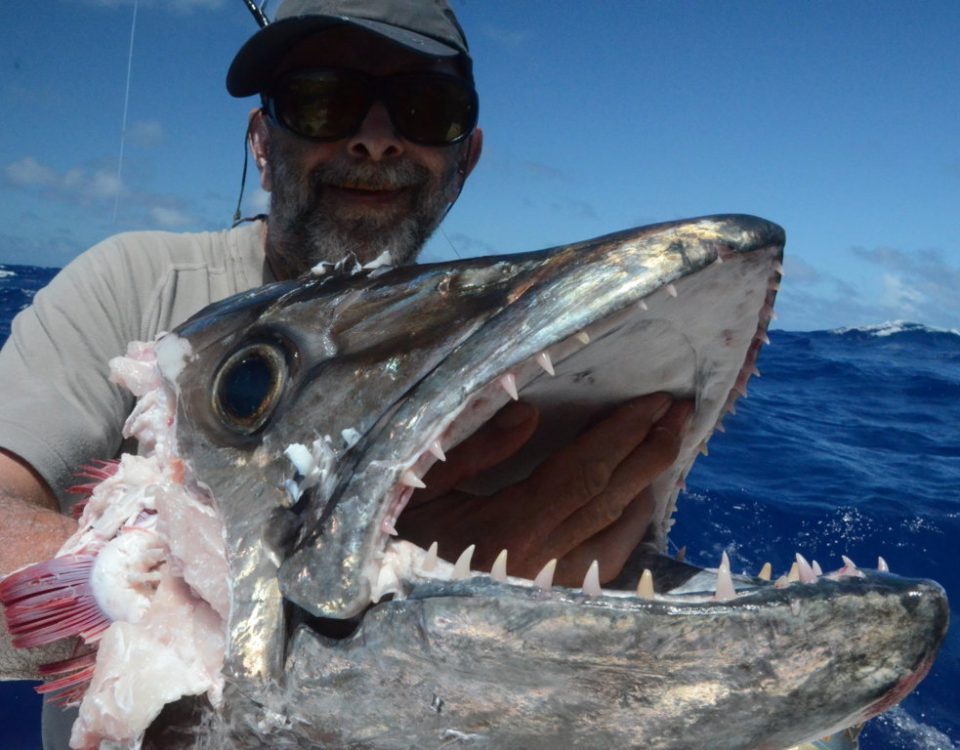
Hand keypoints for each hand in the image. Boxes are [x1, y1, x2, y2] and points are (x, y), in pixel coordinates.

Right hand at [395, 393, 693, 587]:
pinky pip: (604, 568)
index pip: (581, 473)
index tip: (653, 401)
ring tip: (663, 448)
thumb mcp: (422, 486)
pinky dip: (627, 531)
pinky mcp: (548, 604)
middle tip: (680, 413)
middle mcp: (538, 566)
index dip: (621, 434)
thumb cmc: (395, 539)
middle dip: (650, 452)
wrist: (379, 605)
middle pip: (609, 501)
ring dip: (645, 489)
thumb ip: (477, 450)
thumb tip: (531, 413)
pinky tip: (635, 506)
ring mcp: (548, 591)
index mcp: (506, 531)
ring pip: (617, 538)